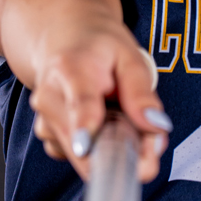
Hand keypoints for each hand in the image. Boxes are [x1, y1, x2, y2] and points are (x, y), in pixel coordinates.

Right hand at [28, 17, 171, 183]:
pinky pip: (78, 158)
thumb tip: (156, 126)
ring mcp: (44, 120)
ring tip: (123, 121)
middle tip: (151, 147)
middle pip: (78, 142)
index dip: (83, 126)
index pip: (78, 102)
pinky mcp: (49, 137)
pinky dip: (97, 151)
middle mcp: (50, 97)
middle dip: (118, 155)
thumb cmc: (100, 49)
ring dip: (111, 152)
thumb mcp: (129, 57)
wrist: (65, 42)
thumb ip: (141, 92)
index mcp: (70, 68)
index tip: (86, 147)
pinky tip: (104, 127)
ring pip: (82, 157)